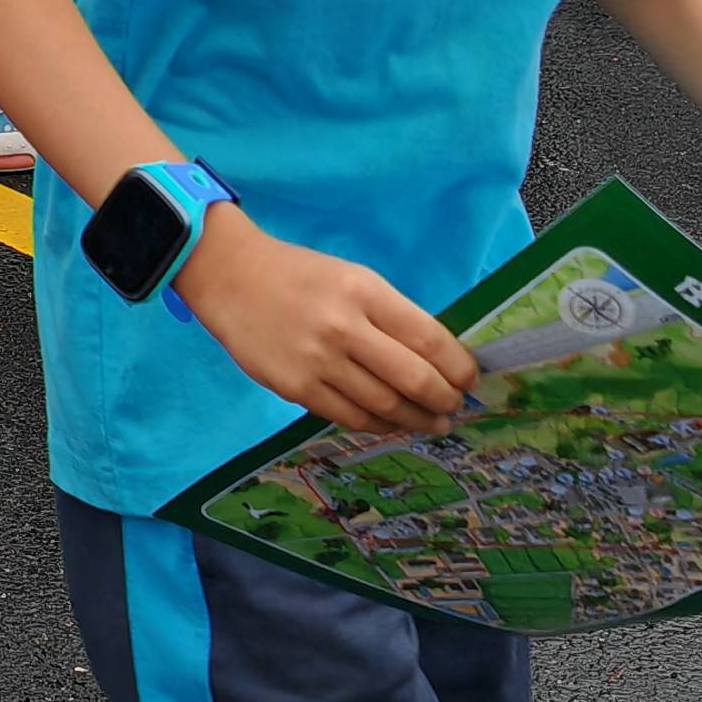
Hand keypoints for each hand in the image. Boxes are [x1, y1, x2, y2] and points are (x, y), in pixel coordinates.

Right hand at [170, 210, 478, 433]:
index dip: (458, 368)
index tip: (471, 381)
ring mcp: (318, 361)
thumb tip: (434, 359)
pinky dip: (377, 425)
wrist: (230, 277)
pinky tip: (390, 424)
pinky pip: (348, 417)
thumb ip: (389, 316)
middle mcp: (344, 327)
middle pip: (413, 379)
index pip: (429, 339)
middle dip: (444, 401)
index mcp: (365, 292)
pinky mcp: (295, 388)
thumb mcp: (352, 278)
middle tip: (454, 409)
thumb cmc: (299, 275)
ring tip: (430, 424)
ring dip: (415, 421)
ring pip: (384, 406)